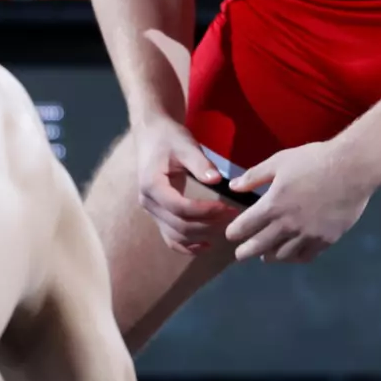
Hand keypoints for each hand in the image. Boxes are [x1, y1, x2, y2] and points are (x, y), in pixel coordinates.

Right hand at [132, 116, 236, 253]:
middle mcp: (148, 202)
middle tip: (232, 216)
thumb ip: (200, 164)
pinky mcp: (158, 214)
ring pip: (175, 236)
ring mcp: (151, 211)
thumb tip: (217, 180)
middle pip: (179, 226)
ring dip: (201, 236)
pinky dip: (188, 246)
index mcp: (152, 185)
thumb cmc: (169, 138)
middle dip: (208, 225)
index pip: (179, 208)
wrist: (151, 135)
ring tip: (225, 226)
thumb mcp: (186, 145)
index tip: (227, 207)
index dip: (204, 211)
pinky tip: (207, 245)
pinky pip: (171, 237)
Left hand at [224, 141, 373, 263]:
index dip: (234, 232)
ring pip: (283, 255)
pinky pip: (306, 256)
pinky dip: (295, 257)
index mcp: (273, 205)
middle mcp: (288, 225)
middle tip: (240, 255)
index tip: (231, 235)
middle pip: (260, 246)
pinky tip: (291, 254)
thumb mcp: (279, 161)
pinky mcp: (326, 240)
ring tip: (265, 256)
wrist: (352, 168)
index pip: (245, 226)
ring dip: (270, 256)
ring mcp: (308, 235)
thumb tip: (233, 186)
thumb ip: (254, 176)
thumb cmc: (313, 160)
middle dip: (246, 252)